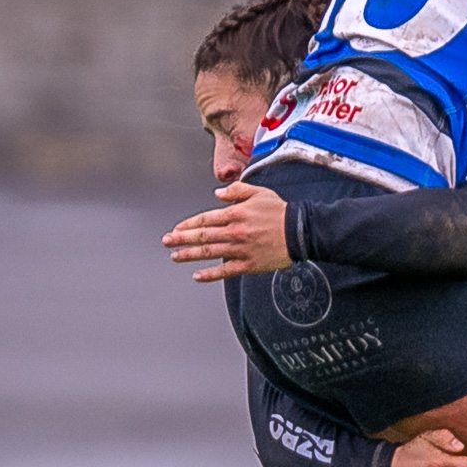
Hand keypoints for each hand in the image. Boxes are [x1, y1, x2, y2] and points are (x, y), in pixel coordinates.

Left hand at [162, 182, 290, 280]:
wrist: (300, 231)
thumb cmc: (280, 212)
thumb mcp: (259, 192)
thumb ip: (236, 191)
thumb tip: (218, 193)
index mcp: (235, 214)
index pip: (205, 219)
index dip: (188, 225)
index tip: (176, 229)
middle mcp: (234, 232)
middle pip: (202, 236)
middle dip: (181, 239)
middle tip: (166, 242)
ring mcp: (240, 250)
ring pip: (208, 254)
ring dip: (189, 255)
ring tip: (175, 257)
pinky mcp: (248, 264)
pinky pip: (225, 271)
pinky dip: (210, 275)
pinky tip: (197, 276)